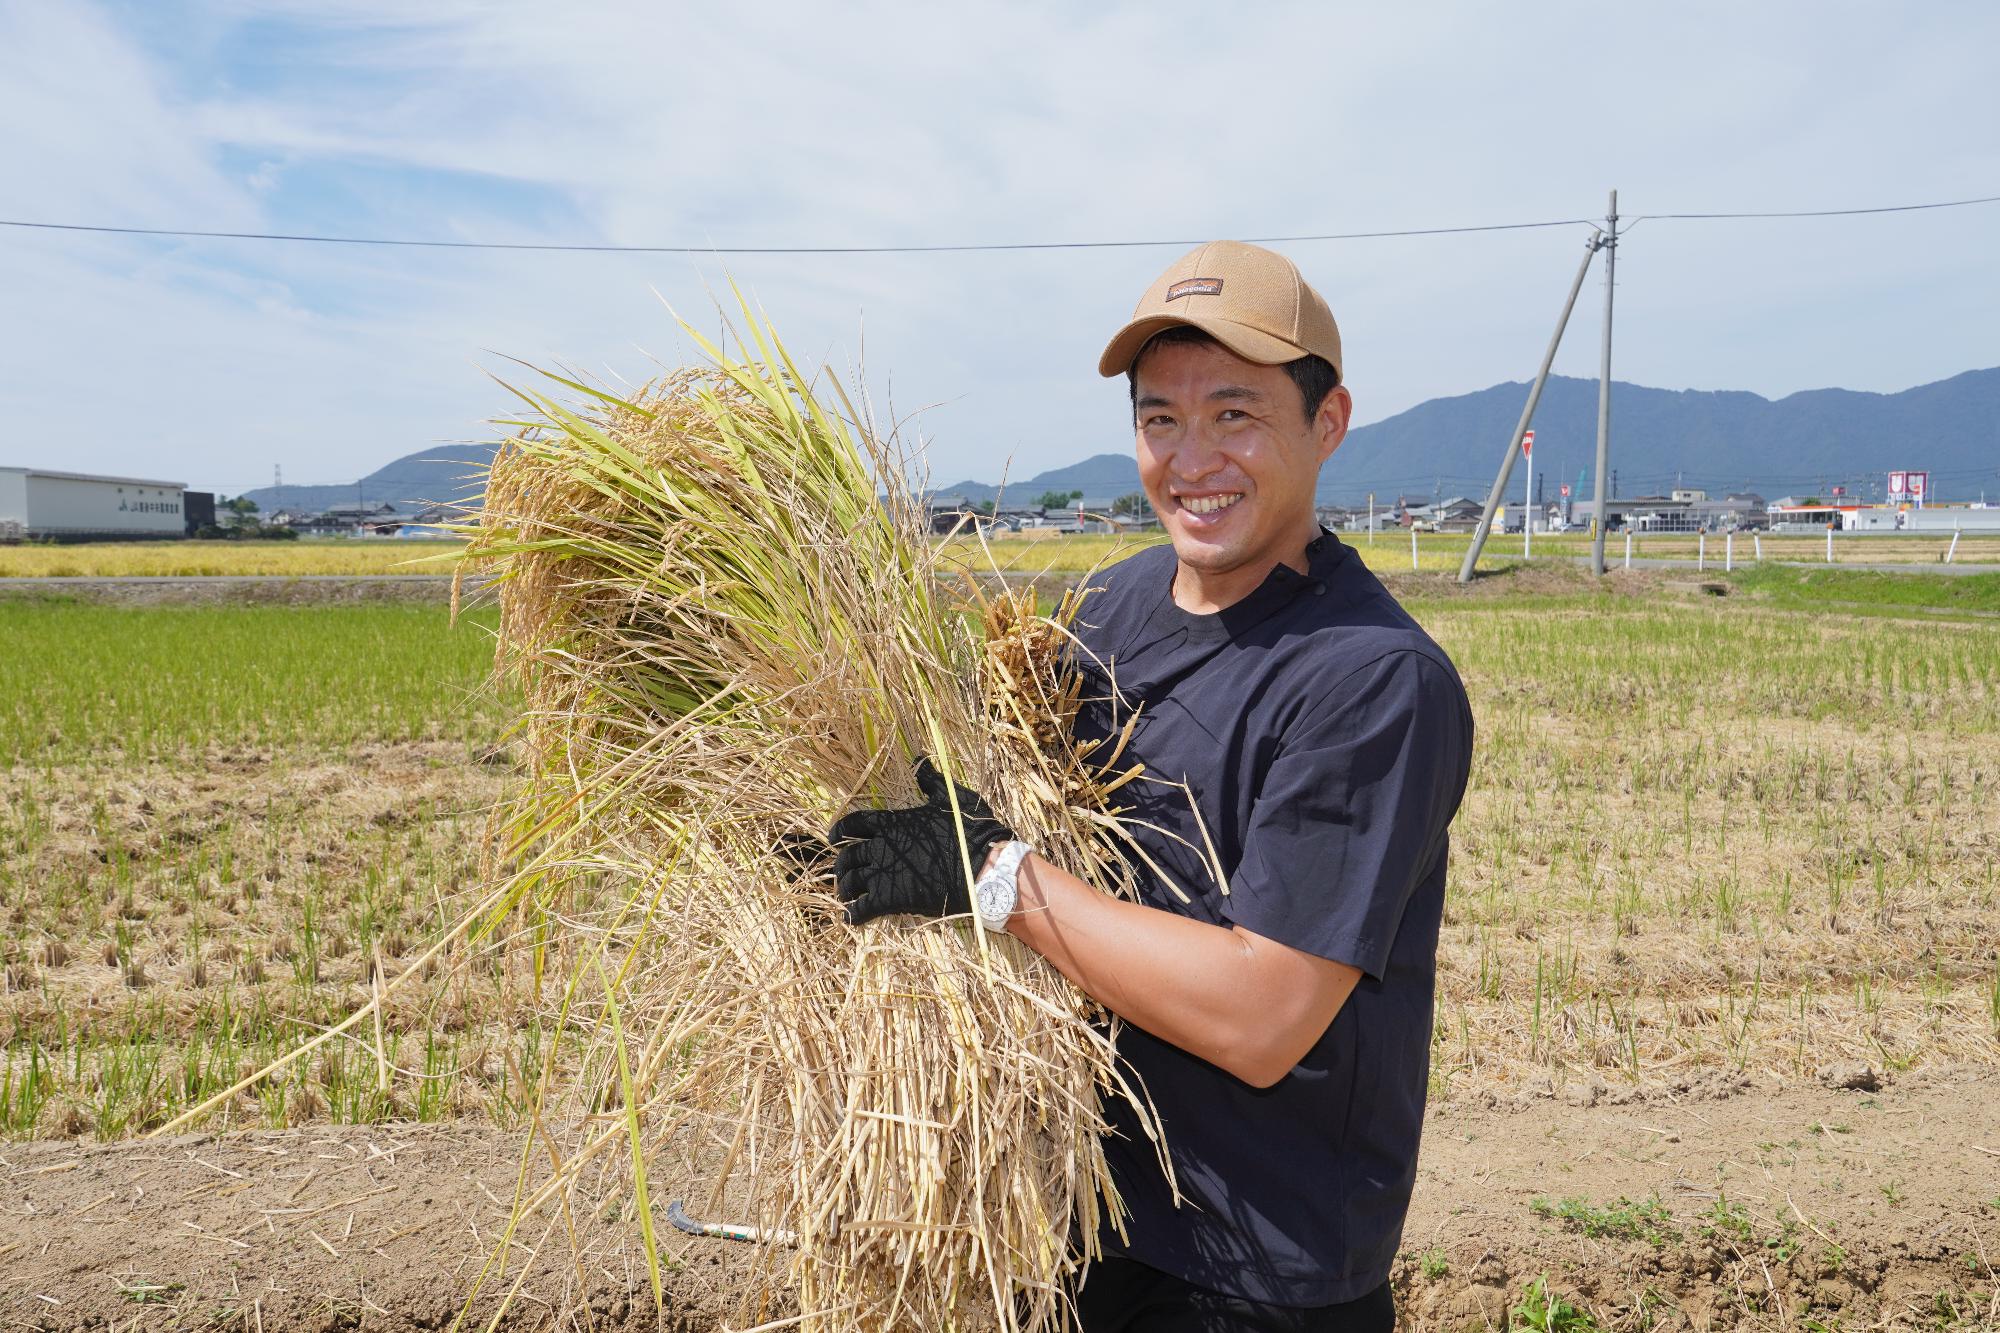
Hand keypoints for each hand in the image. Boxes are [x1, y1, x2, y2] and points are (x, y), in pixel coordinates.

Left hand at [830, 757, 1013, 925]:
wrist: (984, 869)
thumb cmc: (970, 832)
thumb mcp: (952, 797)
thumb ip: (931, 780)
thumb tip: (920, 759)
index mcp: (892, 822)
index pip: (852, 824)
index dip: (838, 831)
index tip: (832, 838)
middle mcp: (881, 846)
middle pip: (847, 856)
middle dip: (841, 865)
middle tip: (842, 872)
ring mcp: (884, 874)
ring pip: (850, 882)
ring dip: (844, 889)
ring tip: (846, 896)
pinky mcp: (891, 899)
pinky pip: (862, 909)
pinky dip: (853, 914)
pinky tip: (850, 918)